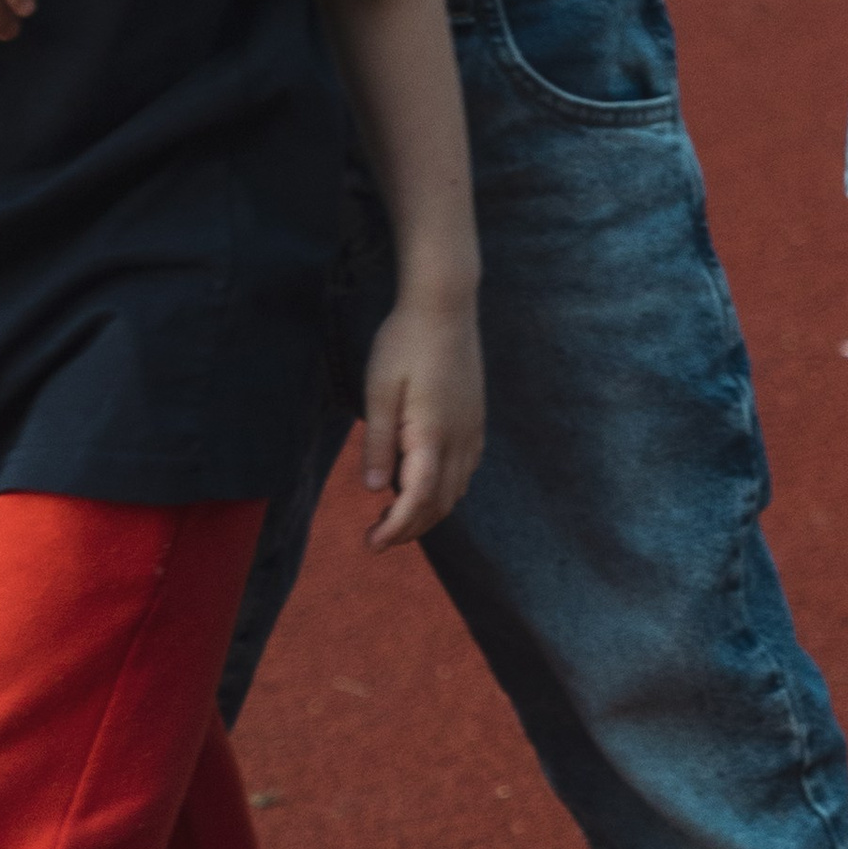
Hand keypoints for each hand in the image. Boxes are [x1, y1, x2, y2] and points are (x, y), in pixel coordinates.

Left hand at [358, 292, 483, 550]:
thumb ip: (377, 442)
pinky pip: (466, 469)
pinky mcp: (476, 417)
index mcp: (432, 434)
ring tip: (394, 515)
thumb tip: (373, 489)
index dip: (396, 529)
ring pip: (457, 490)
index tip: (371, 544)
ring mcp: (472, 428)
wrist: (445, 304)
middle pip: (441, 503)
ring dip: (428, 512)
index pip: (418, 499)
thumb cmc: (405, 342)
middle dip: (410, 529)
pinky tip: (424, 483)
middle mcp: (460, 438)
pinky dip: (446, 490)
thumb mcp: (379, 390)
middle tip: (376, 537)